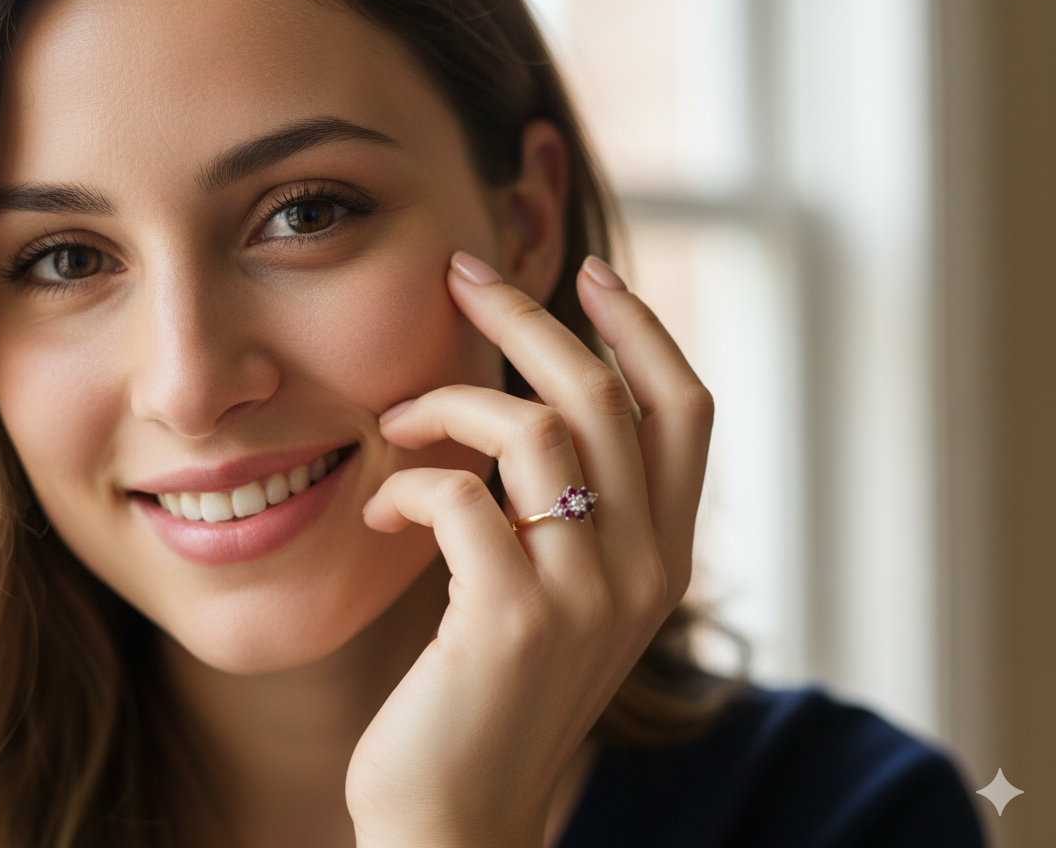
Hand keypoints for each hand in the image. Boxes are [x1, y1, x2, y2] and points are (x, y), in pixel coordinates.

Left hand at [347, 252, 713, 847]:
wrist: (456, 818)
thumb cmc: (492, 695)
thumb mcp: (563, 596)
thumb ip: (577, 513)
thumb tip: (541, 405)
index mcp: (664, 558)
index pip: (686, 411)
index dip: (641, 331)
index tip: (588, 273)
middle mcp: (644, 572)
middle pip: (606, 397)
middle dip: (529, 319)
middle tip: (463, 278)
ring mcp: (584, 598)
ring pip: (534, 431)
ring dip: (447, 406)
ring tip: (396, 424)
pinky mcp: (509, 622)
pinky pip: (458, 496)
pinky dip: (406, 485)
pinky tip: (378, 511)